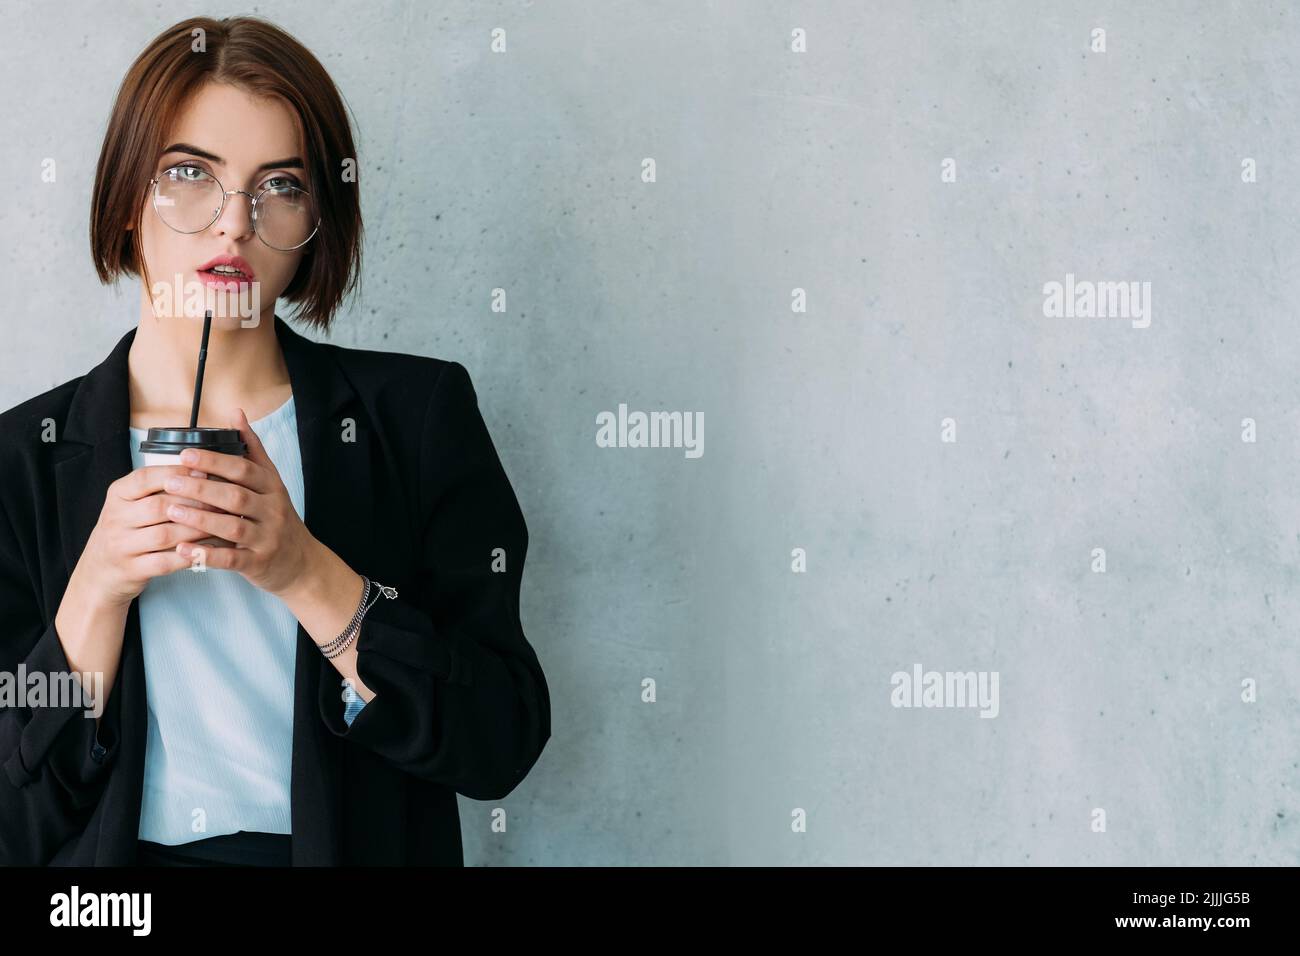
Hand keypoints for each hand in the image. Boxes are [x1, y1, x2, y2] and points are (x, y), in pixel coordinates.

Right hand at [73, 463, 227, 607]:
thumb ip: (158, 487)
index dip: (178, 474)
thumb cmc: (127, 530)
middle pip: (160, 506)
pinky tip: (211, 549)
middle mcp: (115, 518)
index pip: (146, 477)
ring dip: (199, 529)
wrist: (100, 571)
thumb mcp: (132, 503)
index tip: (207, 472)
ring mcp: (121, 546)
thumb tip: (203, 470)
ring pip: (166, 535)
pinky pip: (166, 561)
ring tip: (224, 525)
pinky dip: (191, 555)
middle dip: (196, 503)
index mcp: (117, 494)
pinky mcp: (132, 570)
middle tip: (225, 502)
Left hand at [164, 407, 318, 596]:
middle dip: (202, 488)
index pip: (244, 470)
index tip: (186, 454)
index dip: (215, 462)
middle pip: (236, 497)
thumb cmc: (278, 518)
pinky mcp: (258, 563)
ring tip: (172, 510)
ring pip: (232, 527)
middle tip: (170, 481)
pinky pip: (230, 559)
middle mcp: (273, 512)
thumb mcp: (272, 482)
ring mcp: (266, 539)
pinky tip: (182, 549)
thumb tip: (236, 413)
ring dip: (200, 519)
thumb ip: (253, 450)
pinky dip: (205, 555)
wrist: (301, 562)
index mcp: (273, 488)